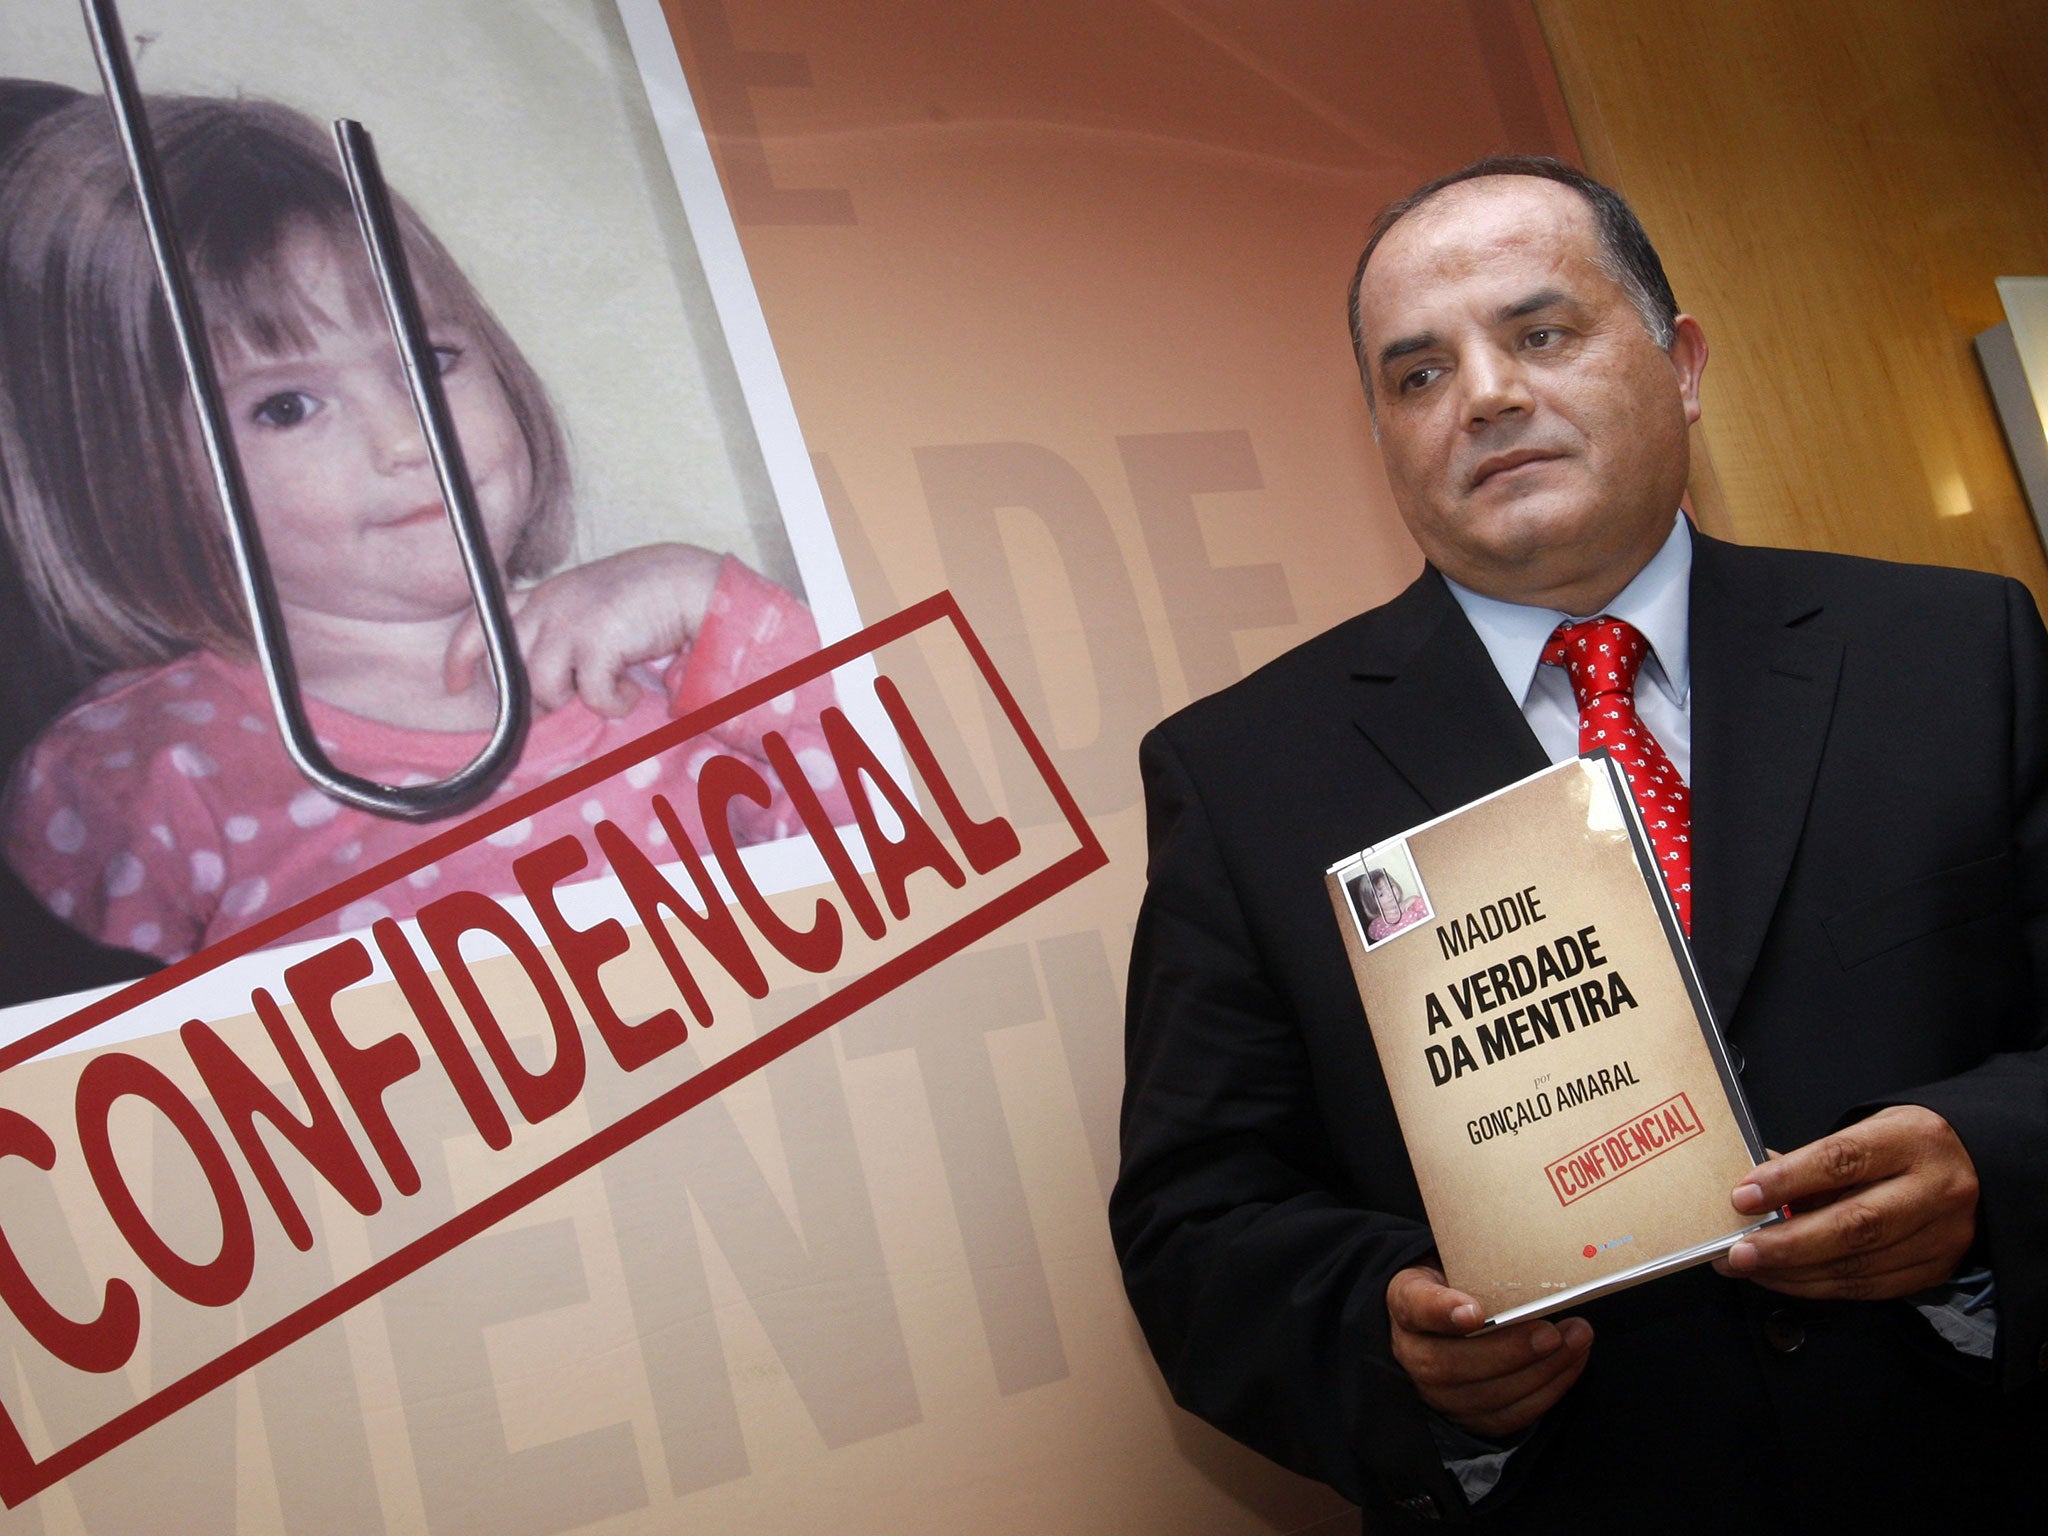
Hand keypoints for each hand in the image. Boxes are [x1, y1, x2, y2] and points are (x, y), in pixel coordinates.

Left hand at [446, 543, 721, 715]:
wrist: (690, 584)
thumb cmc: (650, 598)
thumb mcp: (593, 606)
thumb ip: (565, 630)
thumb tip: (551, 684)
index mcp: (546, 594)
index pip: (485, 620)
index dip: (463, 655)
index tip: (454, 683)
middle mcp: (549, 605)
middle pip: (508, 664)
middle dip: (532, 695)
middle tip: (571, 701)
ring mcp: (569, 622)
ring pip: (543, 686)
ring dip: (576, 698)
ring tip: (609, 689)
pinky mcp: (595, 640)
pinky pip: (590, 694)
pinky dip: (612, 703)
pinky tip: (631, 690)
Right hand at [1386, 1265, 1592, 1439]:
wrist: (1443, 1324)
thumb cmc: (1456, 1287)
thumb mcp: (1451, 1265)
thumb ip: (1475, 1267)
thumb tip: (1527, 1258)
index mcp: (1406, 1304)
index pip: (1416, 1307)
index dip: (1442, 1311)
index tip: (1474, 1311)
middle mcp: (1412, 1355)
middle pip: (1451, 1364)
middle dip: (1509, 1351)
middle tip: (1552, 1333)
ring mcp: (1437, 1394)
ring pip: (1486, 1395)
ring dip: (1540, 1371)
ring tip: (1575, 1341)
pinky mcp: (1468, 1418)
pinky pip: (1509, 1415)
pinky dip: (1547, 1391)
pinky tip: (1570, 1362)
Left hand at [1713, 1104, 1978, 1299]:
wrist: (1978, 1166)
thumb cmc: (1906, 1145)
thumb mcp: (1868, 1131)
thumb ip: (1813, 1159)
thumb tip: (1752, 1186)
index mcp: (1912, 1140)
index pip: (1843, 1160)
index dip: (1789, 1180)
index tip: (1744, 1196)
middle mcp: (1935, 1189)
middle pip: (1855, 1224)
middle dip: (1787, 1244)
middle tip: (1738, 1252)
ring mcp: (1941, 1235)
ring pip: (1861, 1265)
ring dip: (1795, 1273)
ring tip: (1750, 1267)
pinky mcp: (1937, 1268)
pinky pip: (1871, 1287)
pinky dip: (1822, 1286)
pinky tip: (1787, 1279)